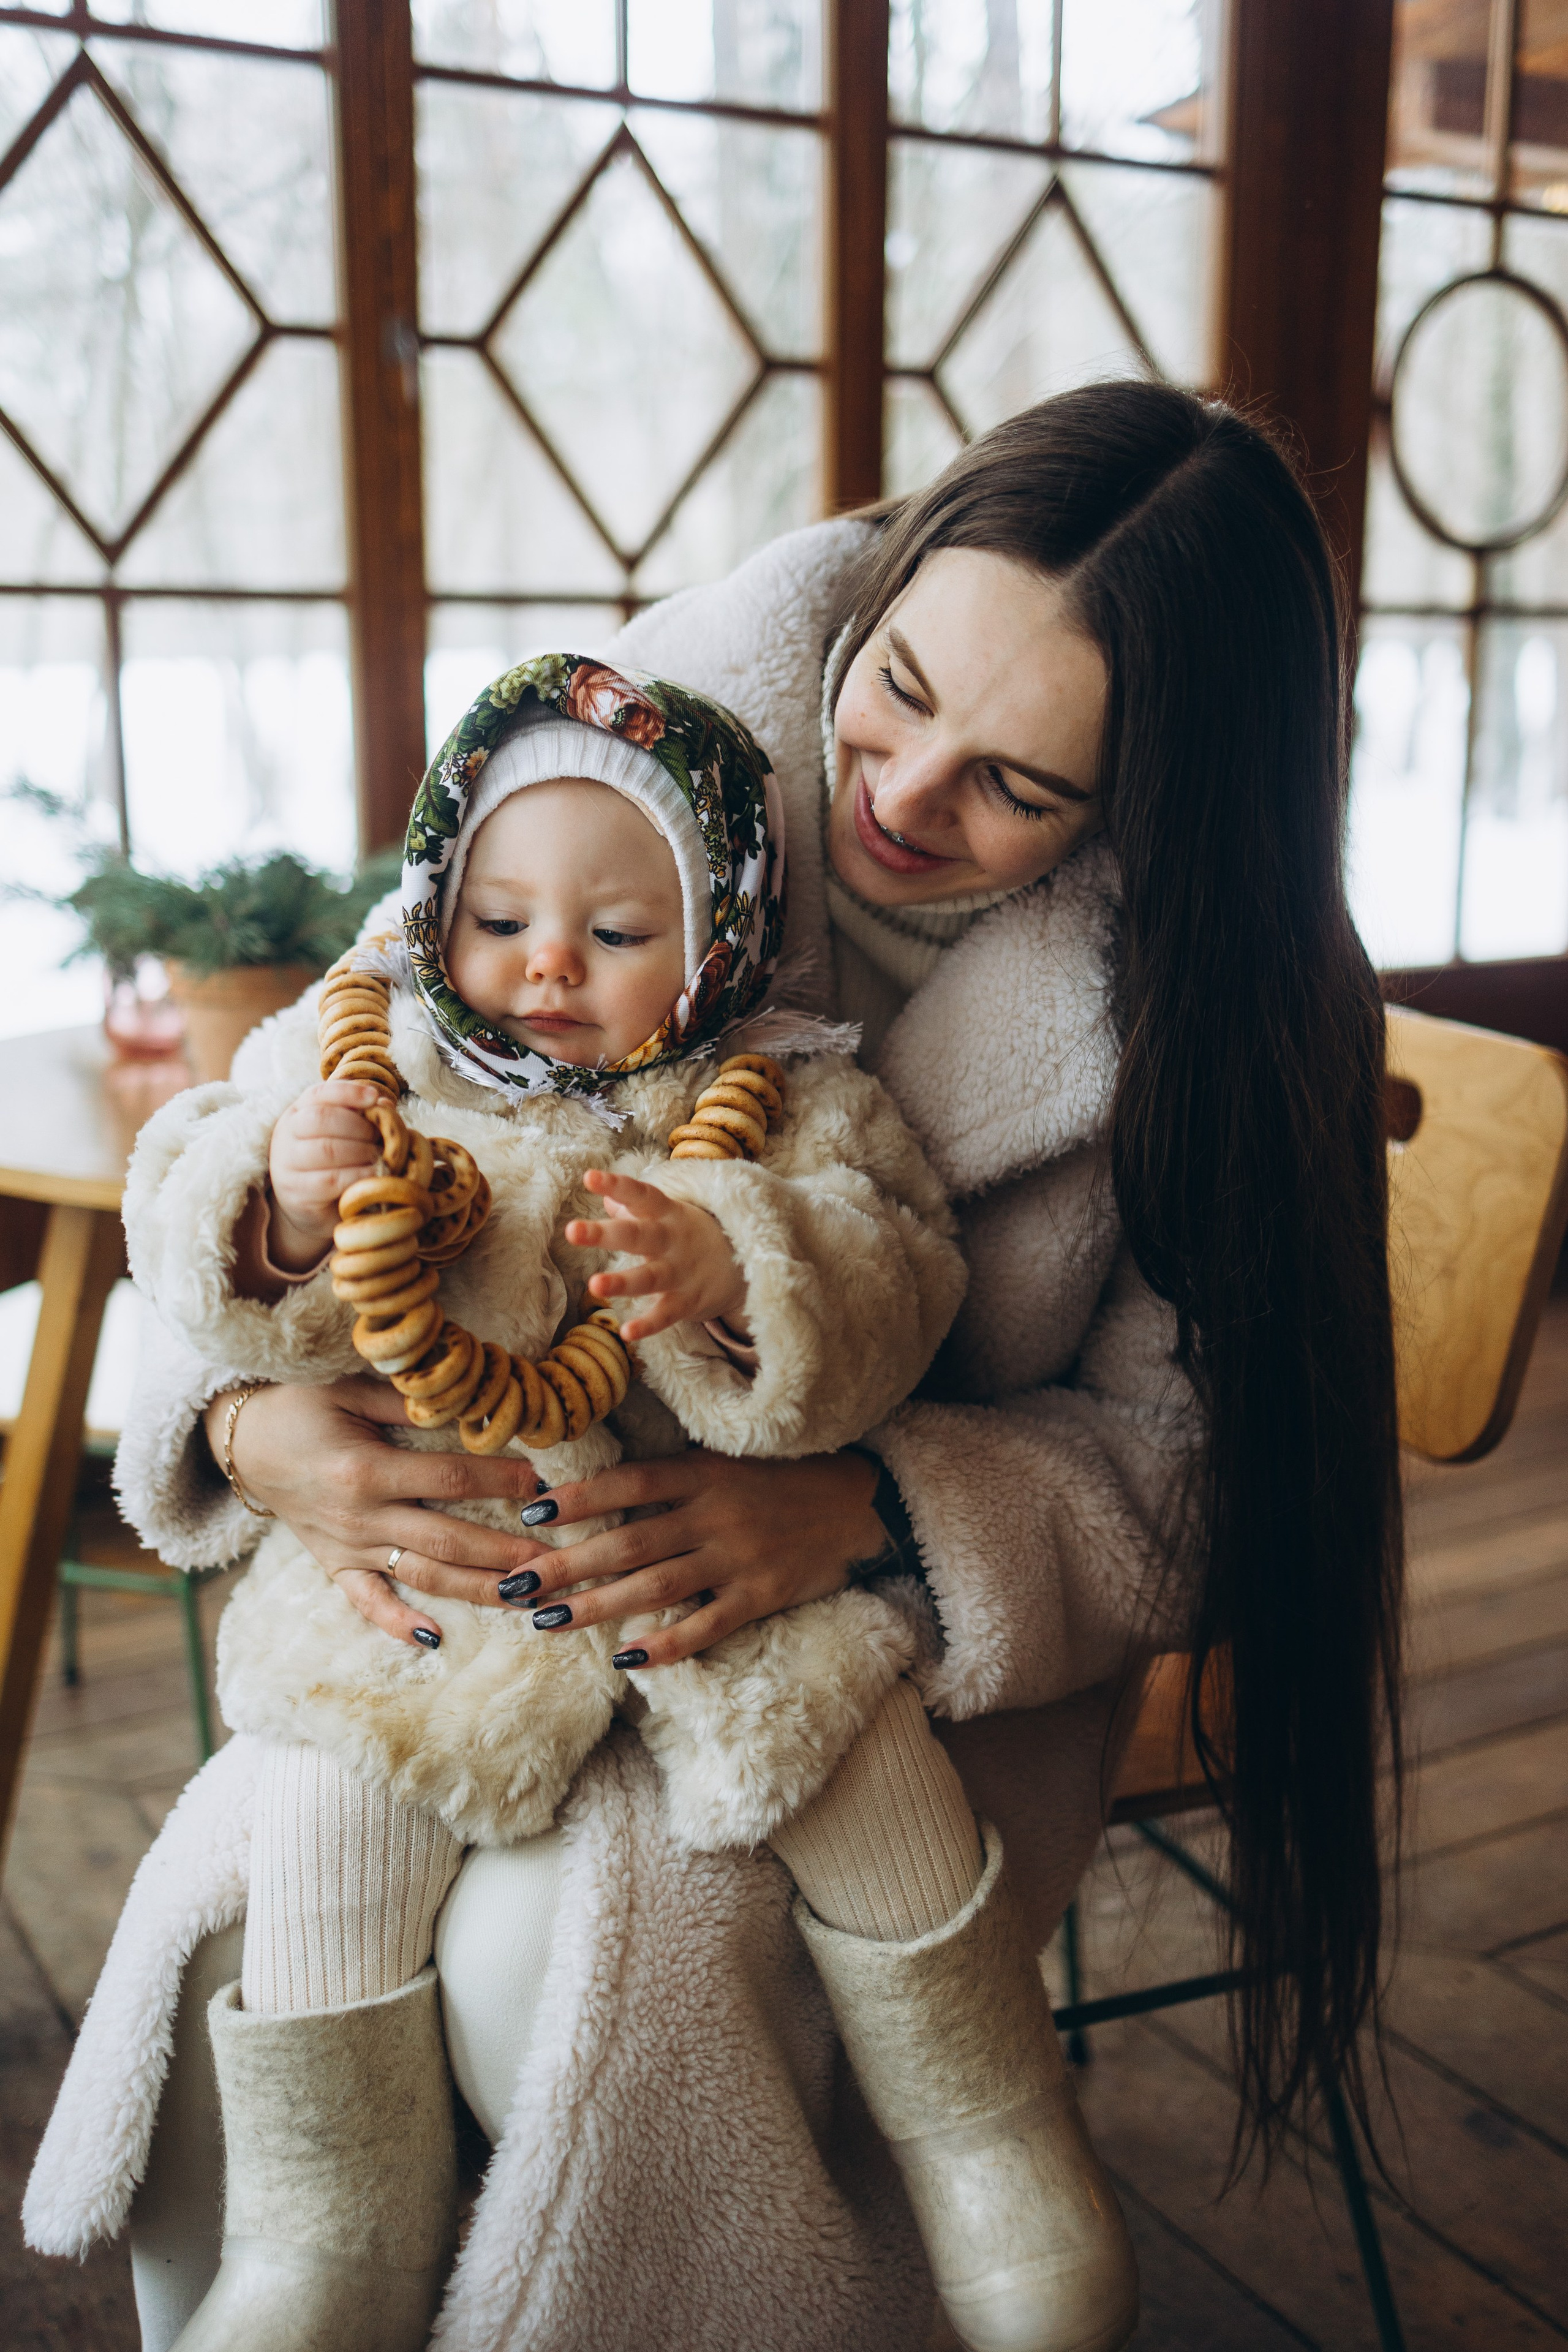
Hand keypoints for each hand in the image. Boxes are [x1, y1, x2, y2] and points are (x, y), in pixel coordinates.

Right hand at [208, 1377, 550, 1647]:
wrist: (240, 1442)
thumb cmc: (298, 1405)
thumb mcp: (349, 1389)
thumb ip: (407, 1403)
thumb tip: (469, 1403)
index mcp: (366, 1471)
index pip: (448, 1478)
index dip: (497, 1478)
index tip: (540, 1480)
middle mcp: (360, 1517)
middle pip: (446, 1538)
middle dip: (504, 1551)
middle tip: (555, 1560)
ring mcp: (348, 1547)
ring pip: (421, 1575)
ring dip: (475, 1589)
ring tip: (525, 1598)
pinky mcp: (334, 1565)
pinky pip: (366, 1602)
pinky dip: (396, 1624)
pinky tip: (435, 1640)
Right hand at [267, 1081, 384, 1270]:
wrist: (306, 1205)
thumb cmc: (332, 1162)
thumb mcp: (343, 1134)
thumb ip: (361, 1116)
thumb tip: (385, 1104)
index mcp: (298, 1112)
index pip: (318, 1093)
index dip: (348, 1092)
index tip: (374, 1098)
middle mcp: (287, 1134)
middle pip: (321, 1118)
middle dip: (359, 1126)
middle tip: (381, 1138)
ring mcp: (287, 1165)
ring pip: (327, 1149)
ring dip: (362, 1151)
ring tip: (380, 1157)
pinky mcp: (297, 1193)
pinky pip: (331, 1180)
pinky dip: (359, 1175)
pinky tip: (374, 1175)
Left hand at [506, 1448, 883, 1665]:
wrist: (860, 1504)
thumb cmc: (779, 1480)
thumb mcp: (725, 1461)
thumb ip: (671, 1477)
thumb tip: (599, 1492)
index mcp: (703, 1472)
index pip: (630, 1482)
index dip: (581, 1497)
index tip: (531, 1511)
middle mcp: (716, 1512)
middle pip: (630, 1541)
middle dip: (566, 1565)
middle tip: (515, 1584)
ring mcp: (739, 1556)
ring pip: (657, 1585)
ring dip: (597, 1606)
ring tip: (548, 1621)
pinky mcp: (761, 1595)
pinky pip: (707, 1624)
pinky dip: (667, 1643)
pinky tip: (627, 1658)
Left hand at [566, 1170, 746, 1342]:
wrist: (747, 1264)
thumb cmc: (694, 1235)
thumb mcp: (671, 1214)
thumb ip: (636, 1208)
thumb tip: (606, 1199)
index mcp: (667, 1214)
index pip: (641, 1195)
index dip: (616, 1185)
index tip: (590, 1177)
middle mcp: (672, 1241)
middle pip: (637, 1236)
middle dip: (605, 1234)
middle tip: (572, 1230)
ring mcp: (681, 1273)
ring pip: (649, 1278)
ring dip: (622, 1282)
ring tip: (594, 1284)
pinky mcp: (689, 1302)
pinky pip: (666, 1315)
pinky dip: (649, 1325)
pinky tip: (627, 1333)